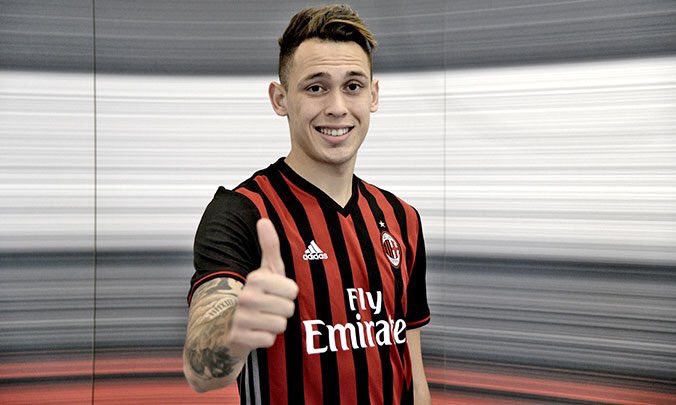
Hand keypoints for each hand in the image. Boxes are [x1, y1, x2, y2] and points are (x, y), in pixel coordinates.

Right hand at [227, 218, 298, 356]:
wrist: (226, 327)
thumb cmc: (255, 296)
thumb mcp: (265, 271)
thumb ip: (269, 246)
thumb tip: (263, 219)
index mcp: (255, 278)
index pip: (292, 290)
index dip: (288, 294)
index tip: (276, 293)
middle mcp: (246, 297)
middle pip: (288, 309)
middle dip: (282, 312)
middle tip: (269, 309)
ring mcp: (240, 318)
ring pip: (280, 326)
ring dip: (274, 326)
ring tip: (262, 320)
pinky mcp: (237, 338)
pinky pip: (269, 340)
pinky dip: (265, 339)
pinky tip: (255, 333)